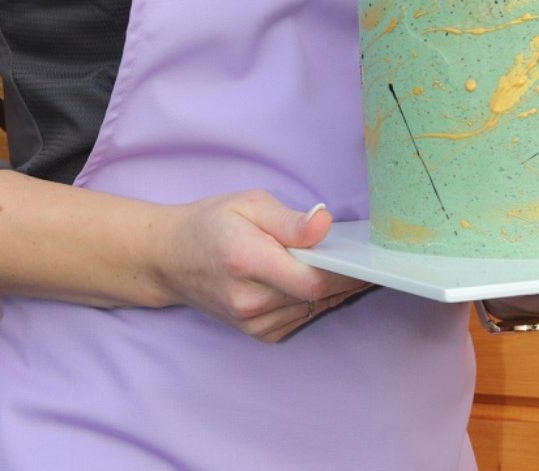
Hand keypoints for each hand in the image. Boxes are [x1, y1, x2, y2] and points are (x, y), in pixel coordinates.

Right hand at [153, 190, 370, 342]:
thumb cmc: (212, 222)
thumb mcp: (250, 204)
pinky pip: (300, 319)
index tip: (366, 256)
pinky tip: (321, 281)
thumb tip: (325, 222)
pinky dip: (315, 301)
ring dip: (334, 291)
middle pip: (315, 296)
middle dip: (345, 277)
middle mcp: (248, 300)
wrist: (171, 258)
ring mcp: (251, 323)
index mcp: (245, 260)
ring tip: (350, 266)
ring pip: (311, 310)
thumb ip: (290, 220)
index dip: (343, 272)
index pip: (309, 280)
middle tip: (368, 257)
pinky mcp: (256, 333)